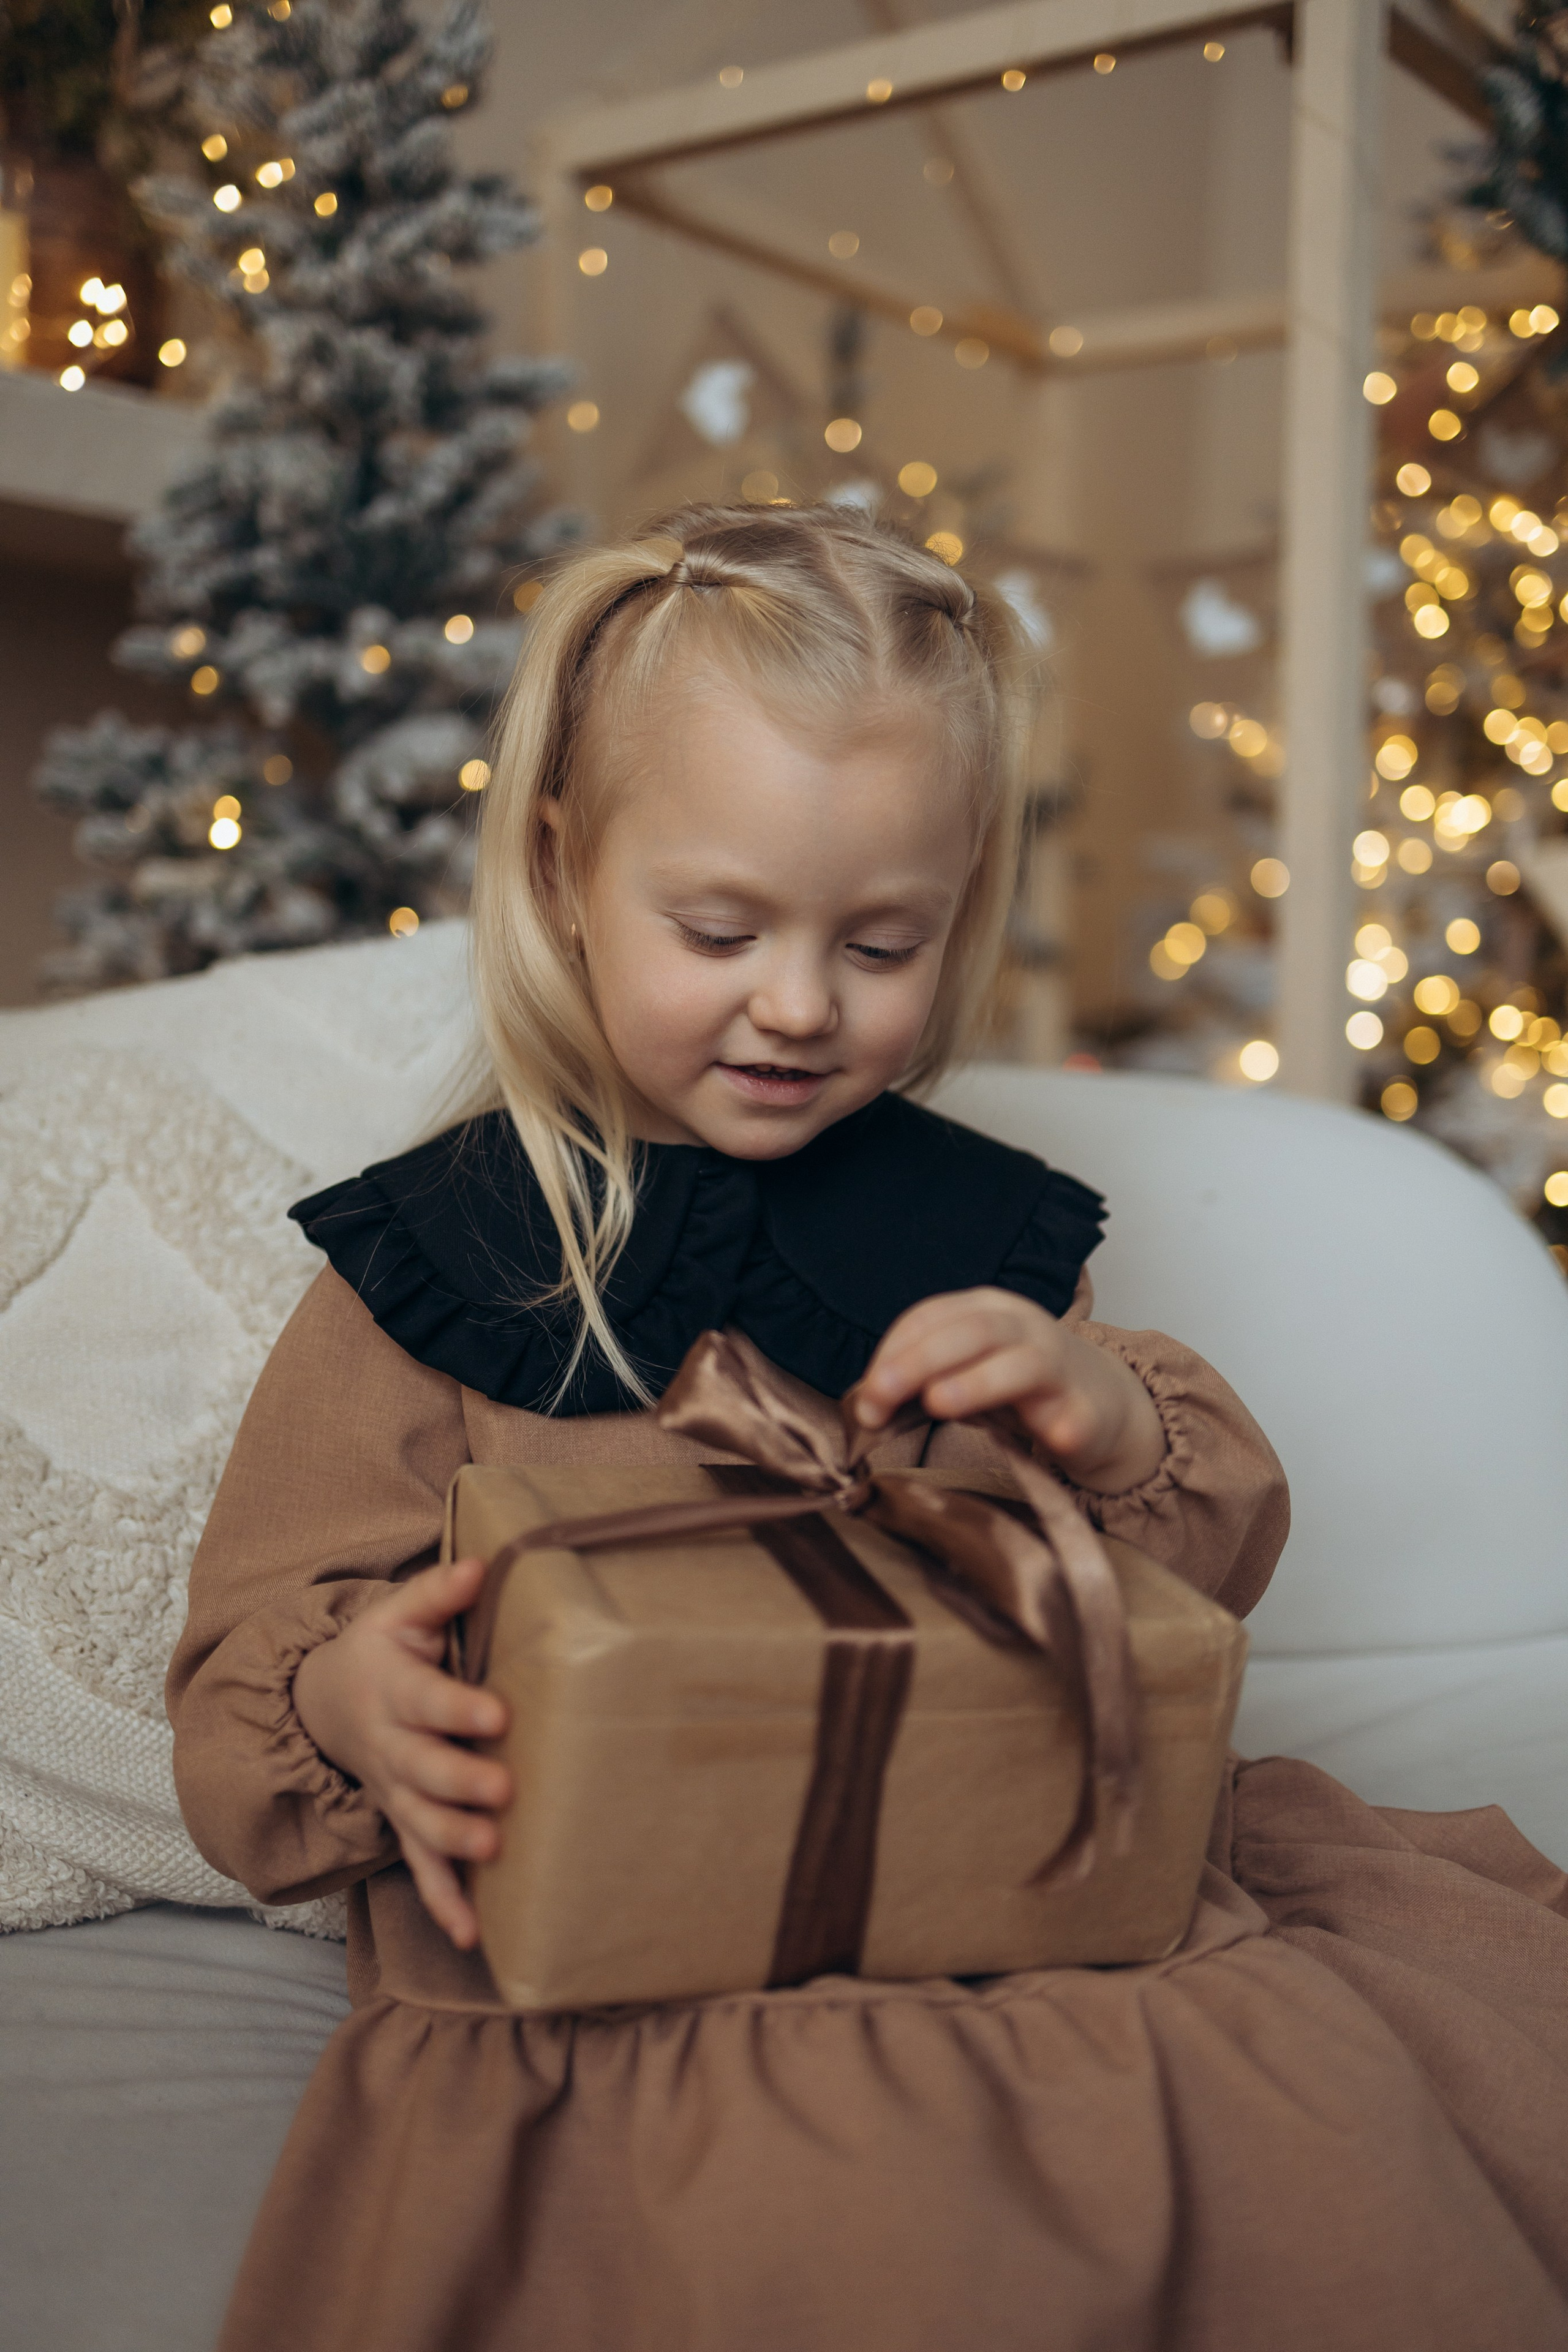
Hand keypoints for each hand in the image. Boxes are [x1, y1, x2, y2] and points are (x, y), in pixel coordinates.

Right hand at [293, 1557, 509, 1949]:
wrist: (326, 1704)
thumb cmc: (382, 1651)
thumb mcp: (398, 1614)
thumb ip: (439, 1593)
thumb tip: (482, 1564)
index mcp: (395, 1691)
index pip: (428, 1701)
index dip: (459, 1710)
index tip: (497, 1715)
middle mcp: (393, 1748)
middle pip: (424, 1770)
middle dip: (460, 1783)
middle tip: (502, 1792)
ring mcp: (396, 1793)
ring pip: (421, 1823)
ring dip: (454, 1842)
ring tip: (492, 1850)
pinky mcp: (405, 1825)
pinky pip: (421, 1869)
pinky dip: (444, 1903)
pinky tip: (473, 1936)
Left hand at [854, 1287, 1165, 1494]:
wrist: (1099, 1400)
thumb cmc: (1015, 1384)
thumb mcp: (962, 1370)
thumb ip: (918, 1380)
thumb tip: (865, 1404)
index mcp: (986, 1310)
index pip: (930, 1318)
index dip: (892, 1353)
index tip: (866, 1396)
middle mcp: (1024, 1328)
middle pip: (971, 1332)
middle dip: (917, 1361)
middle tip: (879, 1398)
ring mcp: (1060, 1367)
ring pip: (1022, 1365)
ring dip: (978, 1382)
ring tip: (939, 1403)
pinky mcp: (1087, 1410)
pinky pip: (1076, 1417)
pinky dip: (1062, 1427)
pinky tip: (1052, 1439)